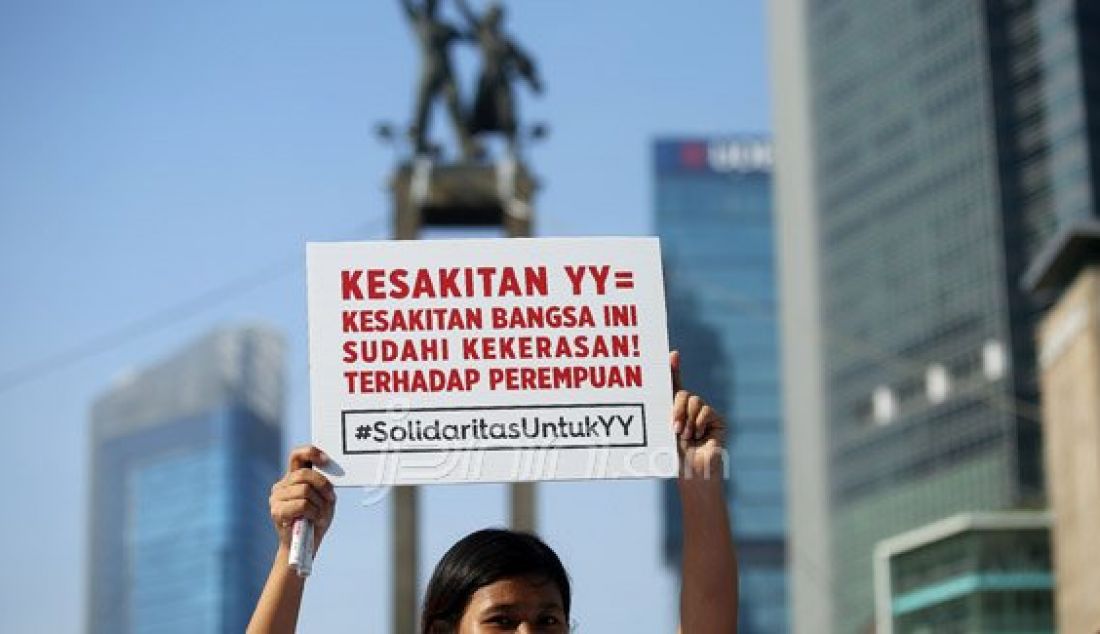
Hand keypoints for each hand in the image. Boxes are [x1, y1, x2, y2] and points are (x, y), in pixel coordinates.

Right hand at [269, 445, 336, 551]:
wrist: (304, 547)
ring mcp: (277, 497)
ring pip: (305, 490)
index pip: (297, 455)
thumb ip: (324, 485)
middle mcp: (282, 484)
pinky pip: (302, 505)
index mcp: (293, 478)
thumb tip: (326, 471)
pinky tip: (313, 520)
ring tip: (319, 514)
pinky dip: (314, 513)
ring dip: (319, 504)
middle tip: (330, 498)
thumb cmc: (316, 520)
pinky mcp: (276, 511)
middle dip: (322, 485)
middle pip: (304, 474)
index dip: (311, 452)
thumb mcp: (325, 499)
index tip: (326, 460)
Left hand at [670, 351, 726, 481]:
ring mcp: (704, 414)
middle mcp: (689, 410)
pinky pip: (706, 410)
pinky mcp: (717, 420)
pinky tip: (698, 436)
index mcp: (673, 410)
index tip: (673, 354)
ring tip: (685, 436)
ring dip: (687, 419)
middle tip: (673, 428)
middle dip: (676, 408)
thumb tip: (666, 386)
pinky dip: (699, 422)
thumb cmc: (674, 455)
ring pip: (694, 401)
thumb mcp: (664, 428)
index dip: (674, 368)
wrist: (692, 473)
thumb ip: (667, 405)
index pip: (673, 385)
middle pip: (683, 393)